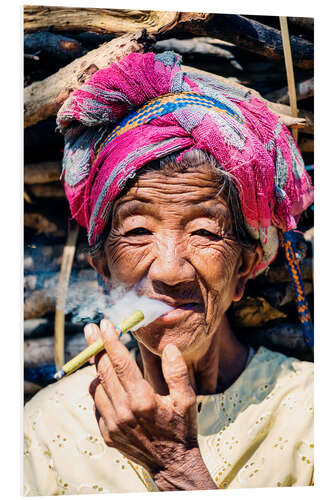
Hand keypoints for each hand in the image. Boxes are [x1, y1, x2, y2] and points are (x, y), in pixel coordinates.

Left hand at [84, 319, 216, 489]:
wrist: (172, 464)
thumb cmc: (181, 427)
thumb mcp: (187, 399)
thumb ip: (177, 372)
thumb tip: (169, 348)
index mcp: (142, 400)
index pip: (121, 363)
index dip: (111, 341)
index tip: (105, 323)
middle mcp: (123, 412)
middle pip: (102, 371)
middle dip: (95, 346)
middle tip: (90, 328)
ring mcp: (112, 424)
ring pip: (96, 388)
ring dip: (97, 368)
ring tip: (99, 353)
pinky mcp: (107, 434)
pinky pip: (97, 405)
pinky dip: (100, 390)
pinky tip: (108, 383)